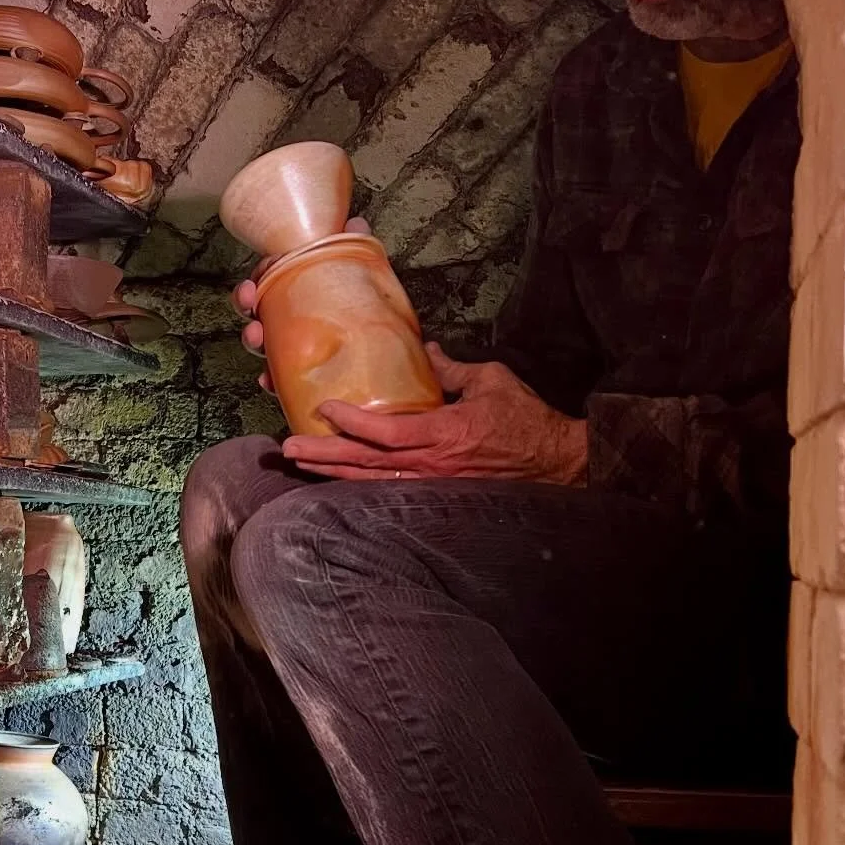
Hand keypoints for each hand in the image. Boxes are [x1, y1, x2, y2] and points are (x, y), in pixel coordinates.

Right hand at [235, 216, 370, 389]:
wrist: (382, 352)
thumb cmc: (361, 306)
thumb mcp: (360, 273)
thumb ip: (354, 248)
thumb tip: (356, 224)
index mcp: (297, 291)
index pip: (267, 282)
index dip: (256, 281)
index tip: (255, 280)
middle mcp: (288, 318)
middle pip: (256, 311)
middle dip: (246, 307)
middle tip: (250, 305)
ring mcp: (291, 346)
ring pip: (261, 344)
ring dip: (252, 340)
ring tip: (257, 336)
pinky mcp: (300, 374)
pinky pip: (278, 380)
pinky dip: (270, 381)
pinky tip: (268, 380)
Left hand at [282, 344, 588, 484]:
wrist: (557, 463)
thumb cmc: (527, 421)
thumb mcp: (490, 381)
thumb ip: (451, 369)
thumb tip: (425, 350)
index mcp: (444, 434)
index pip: (387, 432)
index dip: (351, 423)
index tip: (322, 408)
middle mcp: (432, 465)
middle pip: (366, 464)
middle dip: (324, 456)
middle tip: (287, 448)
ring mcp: (433, 484)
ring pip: (371, 483)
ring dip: (332, 473)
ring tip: (298, 462)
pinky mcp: (436, 493)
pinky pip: (389, 492)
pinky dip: (357, 487)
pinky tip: (333, 481)